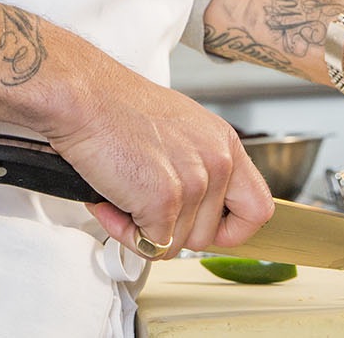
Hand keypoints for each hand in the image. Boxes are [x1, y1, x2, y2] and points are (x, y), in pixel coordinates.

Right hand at [37, 52, 273, 259]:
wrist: (85, 98)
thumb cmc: (120, 110)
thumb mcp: (181, 131)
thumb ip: (200, 168)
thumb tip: (199, 211)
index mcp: (225, 144)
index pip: (258, 209)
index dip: (232, 231)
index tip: (207, 232)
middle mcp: (218, 162)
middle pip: (208, 236)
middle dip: (170, 230)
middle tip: (141, 203)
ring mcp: (195, 183)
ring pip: (175, 245)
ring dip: (142, 229)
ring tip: (122, 192)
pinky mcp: (164, 200)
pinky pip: (150, 246)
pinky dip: (125, 232)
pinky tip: (111, 200)